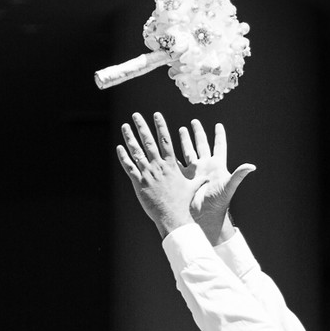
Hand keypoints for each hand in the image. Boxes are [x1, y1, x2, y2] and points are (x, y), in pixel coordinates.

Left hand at [116, 112, 201, 237]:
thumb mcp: (192, 188)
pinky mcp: (138, 183)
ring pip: (137, 152)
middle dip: (142, 127)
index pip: (165, 140)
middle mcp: (158, 166)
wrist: (172, 215)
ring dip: (130, 138)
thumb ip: (198, 180)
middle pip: (149, 142)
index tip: (157, 115)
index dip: (161, 126)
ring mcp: (147, 174)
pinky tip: (119, 148)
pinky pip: (129, 167)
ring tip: (124, 126)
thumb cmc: (183, 202)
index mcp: (171, 165)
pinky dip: (123, 157)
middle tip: (136, 115)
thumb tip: (209, 177)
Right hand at [175, 119, 254, 244]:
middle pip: (202, 145)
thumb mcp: (229, 186)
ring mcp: (194, 171)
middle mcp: (205, 166)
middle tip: (195, 121)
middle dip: (199, 134)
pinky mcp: (183, 178)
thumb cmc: (219, 202)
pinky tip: (167, 147)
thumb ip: (239, 175)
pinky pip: (177, 164)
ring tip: (182, 129)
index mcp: (217, 165)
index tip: (218, 125)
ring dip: (185, 141)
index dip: (219, 136)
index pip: (219, 146)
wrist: (205, 216)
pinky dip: (172, 156)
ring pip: (188, 151)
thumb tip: (252, 166)